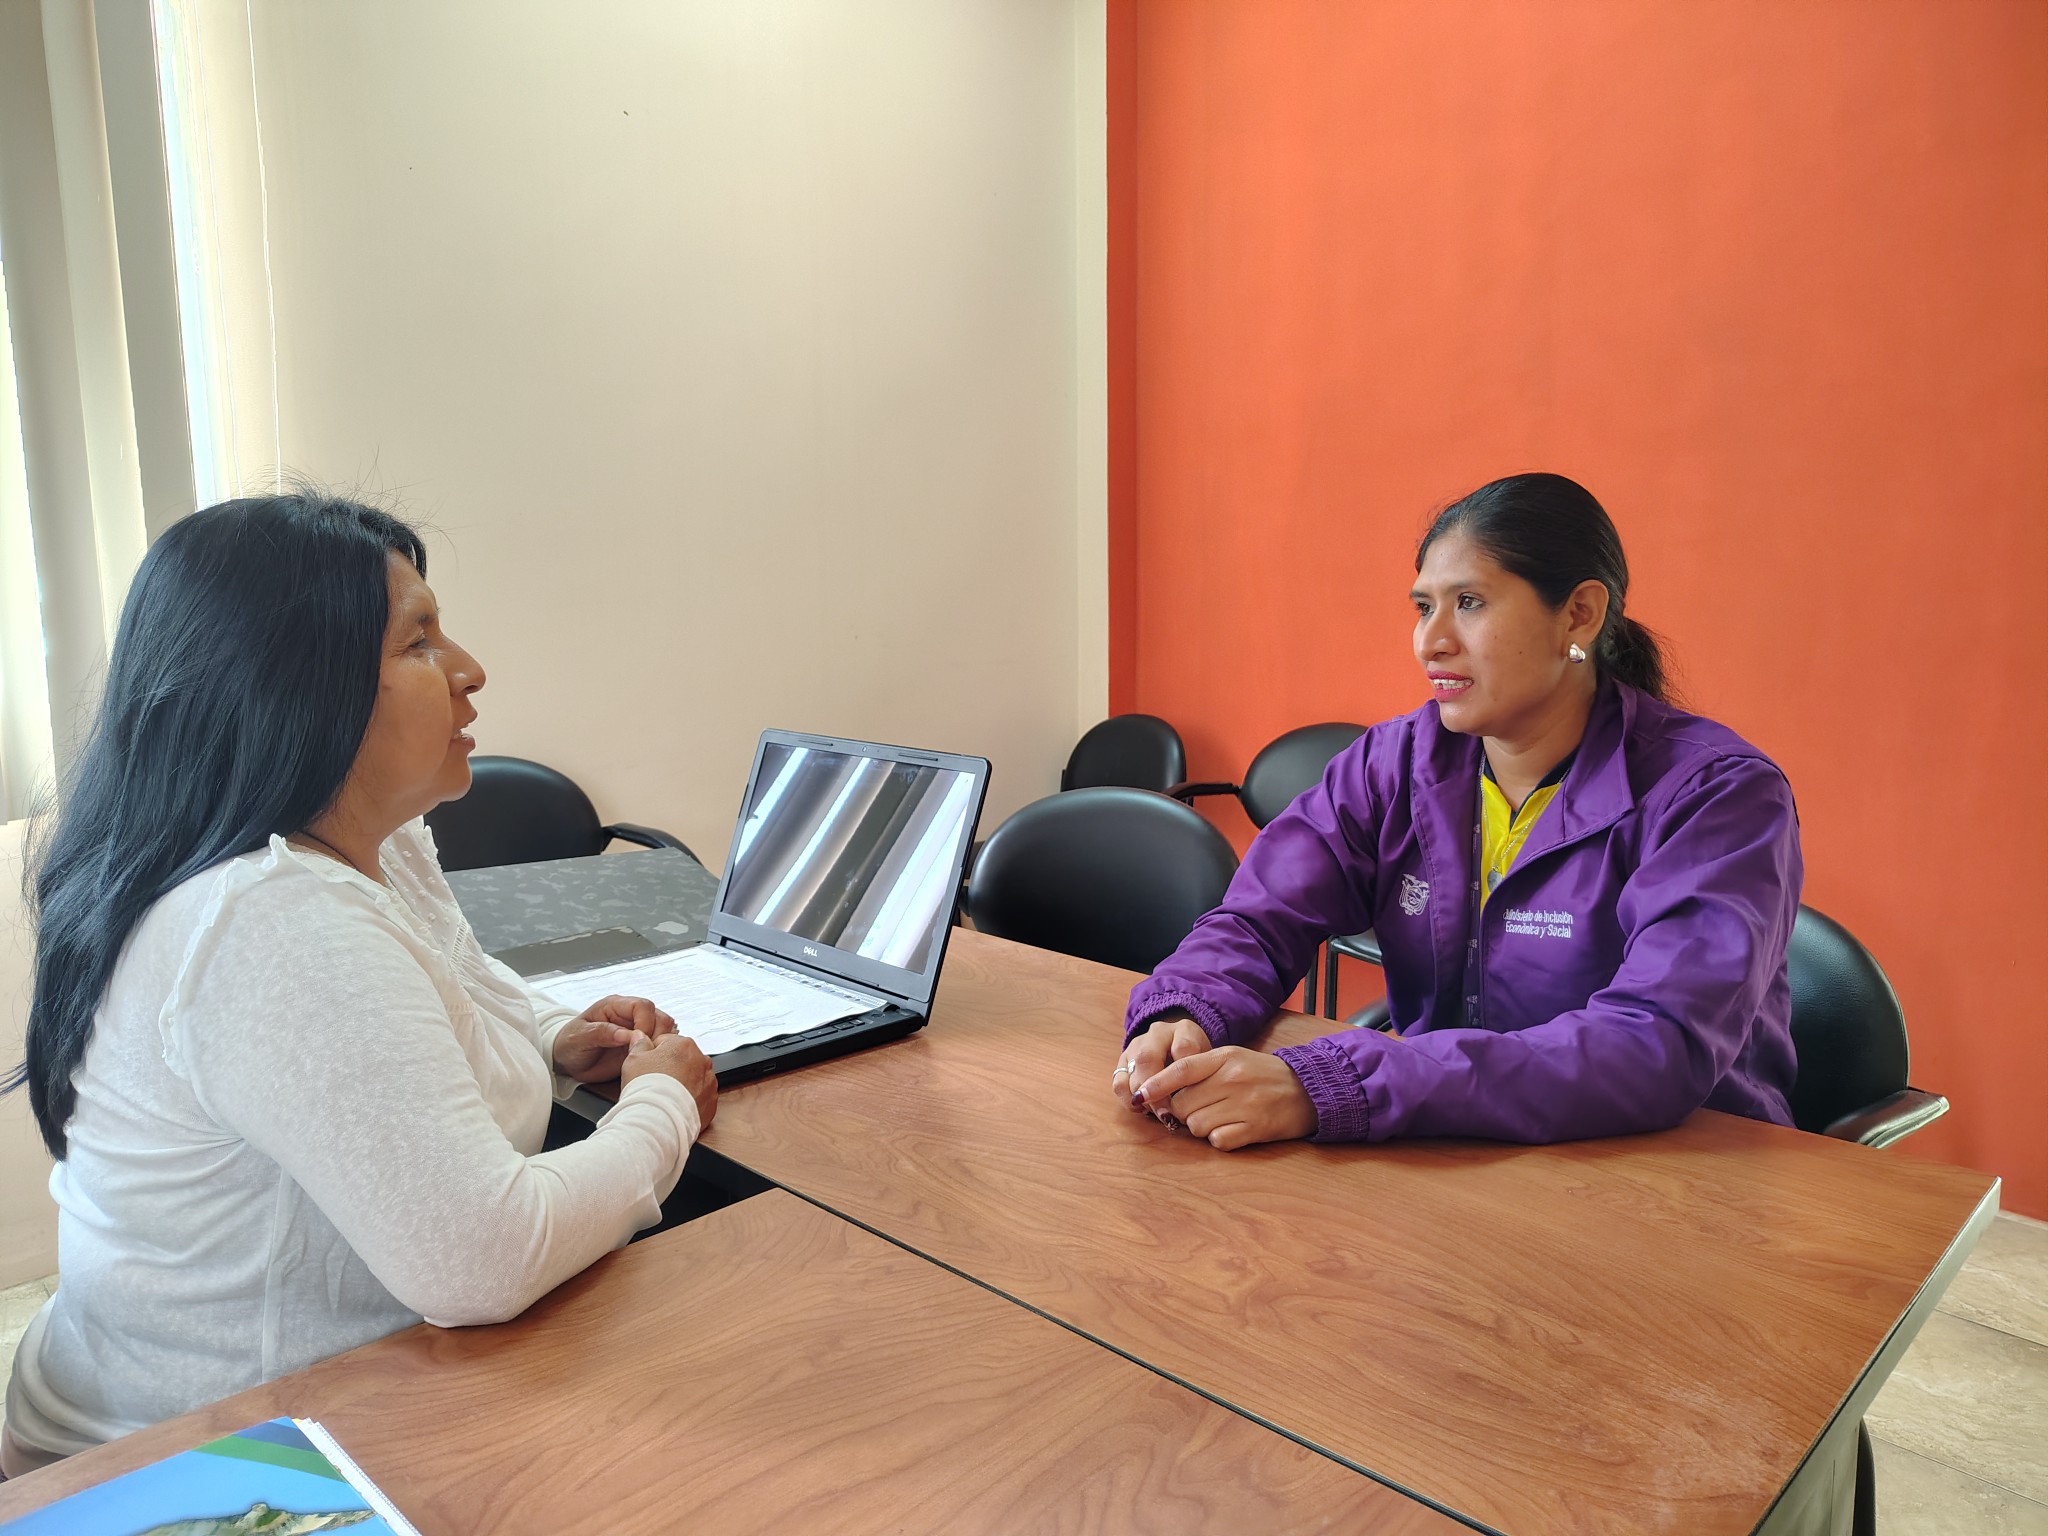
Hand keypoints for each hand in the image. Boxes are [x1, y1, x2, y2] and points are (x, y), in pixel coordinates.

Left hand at [551, 995, 674, 1083]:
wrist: (567, 1062)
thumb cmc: (569, 1044)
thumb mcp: (579, 1038)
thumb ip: (601, 1033)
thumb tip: (626, 1034)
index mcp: (615, 1006)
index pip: (642, 1006)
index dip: (646, 1022)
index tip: (637, 1041)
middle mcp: (630, 1016)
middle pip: (660, 1017)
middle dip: (657, 1036)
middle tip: (644, 1053)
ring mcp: (637, 1031)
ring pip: (665, 1031)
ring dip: (661, 1045)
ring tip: (646, 1059)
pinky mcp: (641, 1046)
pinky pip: (660, 1046)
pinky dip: (660, 1054)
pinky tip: (648, 1063)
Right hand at [619, 1031, 717, 1130]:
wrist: (658, 1121)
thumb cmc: (646, 1089)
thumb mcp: (634, 1059)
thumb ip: (639, 1044)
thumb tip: (640, 1037)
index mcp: (684, 1045)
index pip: (666, 1042)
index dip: (653, 1054)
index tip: (647, 1066)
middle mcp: (702, 1060)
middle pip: (682, 1059)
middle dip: (671, 1068)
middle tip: (655, 1082)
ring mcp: (709, 1082)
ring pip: (693, 1077)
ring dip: (682, 1083)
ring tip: (665, 1095)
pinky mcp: (712, 1102)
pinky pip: (700, 1095)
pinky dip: (690, 1099)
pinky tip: (676, 1105)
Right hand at [1111, 1014, 1212, 1114]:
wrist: (1178, 1046)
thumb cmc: (1197, 1061)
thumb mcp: (1208, 1063)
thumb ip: (1203, 1075)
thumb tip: (1192, 1103)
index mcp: (1184, 1029)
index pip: (1184, 1048)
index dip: (1184, 1076)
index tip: (1190, 1098)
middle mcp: (1157, 1033)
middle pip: (1148, 1058)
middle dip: (1157, 1092)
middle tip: (1168, 1115)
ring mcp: (1136, 1045)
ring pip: (1131, 1071)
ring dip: (1144, 1098)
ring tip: (1157, 1113)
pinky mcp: (1123, 1061)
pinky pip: (1119, 1083)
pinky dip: (1128, 1099)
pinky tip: (1143, 1108)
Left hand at [1132, 1046, 1317, 1149]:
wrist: (1308, 1089)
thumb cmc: (1262, 1074)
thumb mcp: (1232, 1058)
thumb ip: (1200, 1069)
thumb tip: (1164, 1090)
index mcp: (1224, 1058)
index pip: (1181, 1070)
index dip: (1157, 1084)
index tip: (1140, 1095)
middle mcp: (1232, 1079)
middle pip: (1183, 1105)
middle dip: (1183, 1112)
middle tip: (1200, 1109)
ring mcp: (1244, 1104)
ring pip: (1196, 1126)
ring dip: (1201, 1127)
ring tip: (1221, 1117)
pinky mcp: (1255, 1128)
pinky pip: (1217, 1141)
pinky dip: (1220, 1139)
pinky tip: (1233, 1129)